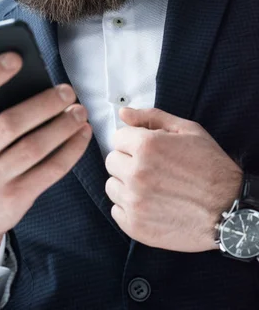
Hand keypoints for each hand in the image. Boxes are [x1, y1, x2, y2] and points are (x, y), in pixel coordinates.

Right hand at [0, 52, 91, 263]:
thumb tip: (32, 78)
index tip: (16, 57)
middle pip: (10, 123)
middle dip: (44, 104)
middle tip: (68, 90)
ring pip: (33, 148)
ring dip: (62, 126)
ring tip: (80, 111)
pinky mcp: (14, 198)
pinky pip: (49, 171)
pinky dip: (70, 150)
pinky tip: (82, 135)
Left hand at [104, 106, 242, 252]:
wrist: (229, 210)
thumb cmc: (211, 168)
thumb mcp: (187, 130)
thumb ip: (151, 117)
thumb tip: (124, 114)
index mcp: (146, 146)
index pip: (118, 138)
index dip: (134, 142)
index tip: (147, 151)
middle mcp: (136, 173)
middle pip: (112, 161)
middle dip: (128, 162)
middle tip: (152, 169)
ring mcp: (135, 201)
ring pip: (112, 186)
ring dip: (126, 185)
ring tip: (152, 188)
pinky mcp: (135, 226)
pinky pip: (116, 210)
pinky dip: (129, 208)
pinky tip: (150, 204)